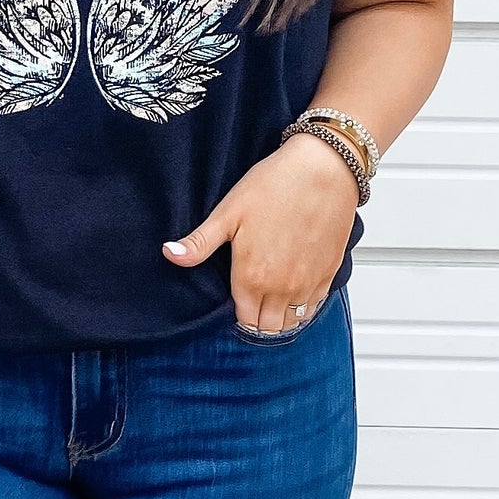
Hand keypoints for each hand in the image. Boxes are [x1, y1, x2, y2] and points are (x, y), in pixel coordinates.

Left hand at [163, 132, 359, 332]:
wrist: (322, 169)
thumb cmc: (275, 185)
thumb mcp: (228, 212)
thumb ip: (199, 242)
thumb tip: (169, 254)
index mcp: (253, 276)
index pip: (242, 319)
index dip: (236, 312)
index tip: (235, 299)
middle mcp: (282, 288)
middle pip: (266, 328)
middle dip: (256, 320)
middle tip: (251, 300)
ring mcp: (308, 284)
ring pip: (291, 323)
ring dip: (279, 317)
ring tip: (271, 297)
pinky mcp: (328, 275)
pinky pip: (313, 308)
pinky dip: (302, 306)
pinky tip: (293, 287)